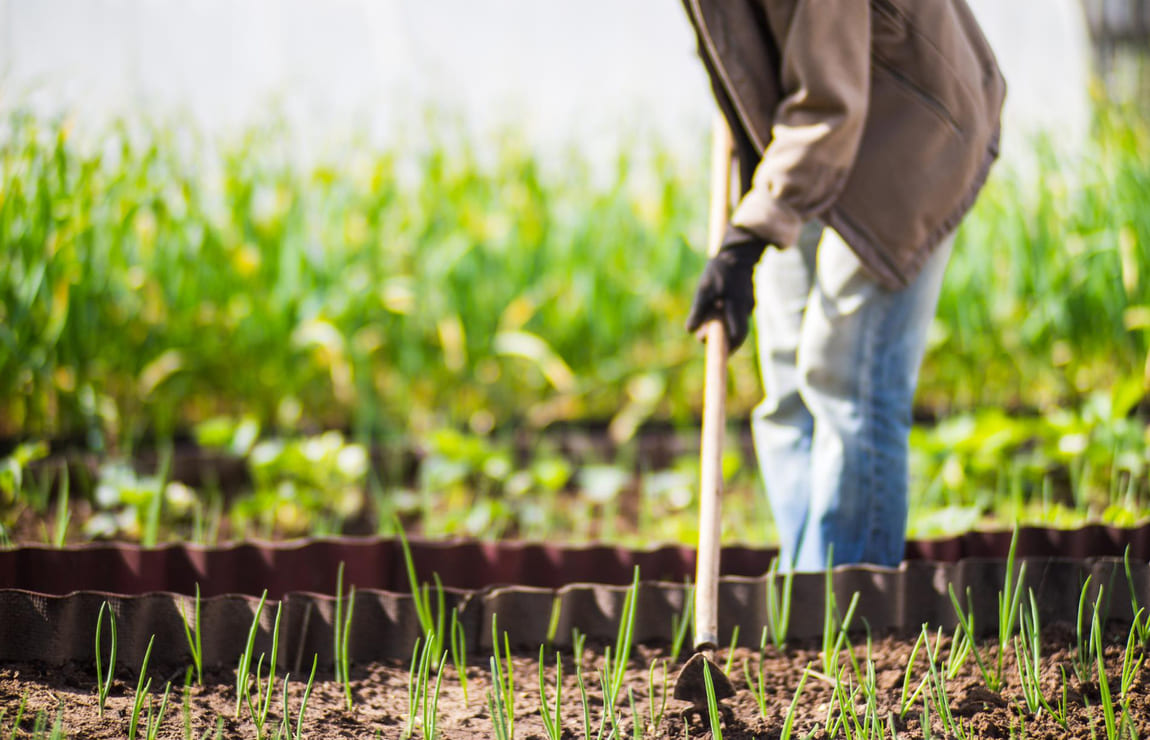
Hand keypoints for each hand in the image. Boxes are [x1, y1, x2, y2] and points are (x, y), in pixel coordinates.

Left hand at [685, 226, 766, 351]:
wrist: (737, 254)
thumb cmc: (717, 272)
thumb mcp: (703, 289)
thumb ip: (698, 311)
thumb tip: (690, 331)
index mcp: (735, 305)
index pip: (737, 335)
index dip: (729, 348)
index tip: (721, 356)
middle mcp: (745, 308)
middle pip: (740, 335)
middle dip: (728, 344)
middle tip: (714, 348)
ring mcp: (749, 305)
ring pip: (738, 326)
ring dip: (726, 332)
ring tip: (708, 329)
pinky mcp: (748, 302)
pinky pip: (738, 316)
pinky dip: (729, 321)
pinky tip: (718, 315)